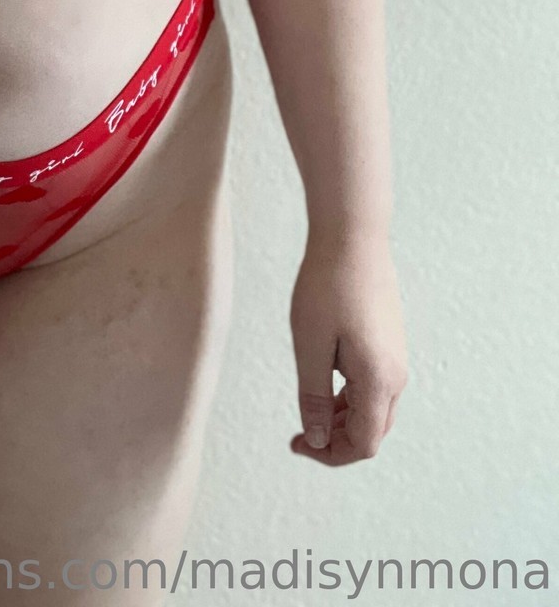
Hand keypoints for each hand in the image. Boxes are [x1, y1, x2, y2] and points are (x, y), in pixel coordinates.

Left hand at [289, 233, 406, 464]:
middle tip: (297, 434)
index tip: (296, 444)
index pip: (363, 444)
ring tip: (306, 410)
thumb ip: (314, 398)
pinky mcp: (390, 343)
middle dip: (335, 441)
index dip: (330, 454)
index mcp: (378, 380)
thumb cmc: (326, 287)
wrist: (353, 237)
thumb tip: (317, 440)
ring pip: (373, 409)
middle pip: (372, 431)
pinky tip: (323, 385)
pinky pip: (374, 386)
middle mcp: (395, 375)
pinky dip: (349, 398)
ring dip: (341, 420)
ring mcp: (396, 358)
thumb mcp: (310, 346)